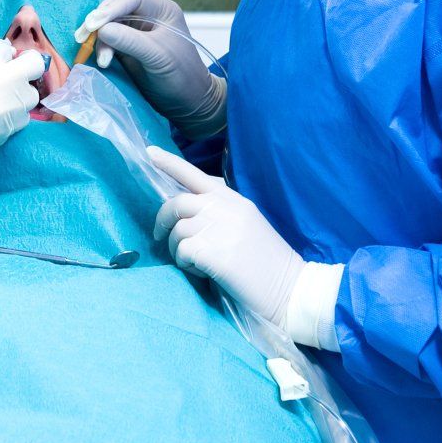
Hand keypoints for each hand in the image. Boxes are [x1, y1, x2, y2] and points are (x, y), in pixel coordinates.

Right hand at [0, 50, 42, 167]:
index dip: (24, 60)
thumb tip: (7, 53)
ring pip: (23, 115)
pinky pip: (7, 131)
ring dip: (12, 105)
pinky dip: (0, 122)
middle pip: (31, 92)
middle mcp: (5, 107)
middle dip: (18, 84)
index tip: (11, 61)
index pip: (35, 65)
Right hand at [74, 0, 225, 135]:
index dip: (113, 7)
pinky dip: (102, 49)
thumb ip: (131, 41)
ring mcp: (136, 32)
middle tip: (84, 36)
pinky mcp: (127, 48)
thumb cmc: (182, 75)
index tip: (95, 23)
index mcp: (162, 10)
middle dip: (100, 22)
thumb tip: (101, 29)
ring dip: (99, 39)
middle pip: (116, 9)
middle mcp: (148, 17)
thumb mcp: (158, 56)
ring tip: (102, 60)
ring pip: (109, 25)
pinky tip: (103, 61)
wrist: (188, 102)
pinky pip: (108, 41)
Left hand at [149, 145, 301, 324]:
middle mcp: (226, 208)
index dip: (170, 163)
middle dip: (162, 219)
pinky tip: (200, 272)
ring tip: (193, 262)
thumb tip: (188, 213)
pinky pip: (182, 251)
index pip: (196, 174)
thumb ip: (222, 212)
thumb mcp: (248, 224)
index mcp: (234, 199)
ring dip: (177, 248)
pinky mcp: (214, 252)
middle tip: (160, 236)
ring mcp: (220, 229)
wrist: (292, 289)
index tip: (149, 153)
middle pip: (178, 202)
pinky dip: (184, 263)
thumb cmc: (268, 261)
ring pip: (177, 229)